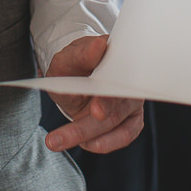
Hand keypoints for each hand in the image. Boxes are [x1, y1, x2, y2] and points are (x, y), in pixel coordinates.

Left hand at [43, 36, 144, 153]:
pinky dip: (105, 143)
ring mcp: (132, 101)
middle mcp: (130, 81)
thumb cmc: (74, 67)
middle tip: (68, 136)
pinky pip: (125, 135)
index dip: (109, 96)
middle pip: (116, 104)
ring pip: (117, 123)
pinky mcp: (131, 120)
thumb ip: (80, 54)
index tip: (96, 110)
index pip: (121, 75)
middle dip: (92, 123)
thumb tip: (98, 46)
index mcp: (118, 59)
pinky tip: (86, 144)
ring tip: (59, 140)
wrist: (76, 79)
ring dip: (89, 137)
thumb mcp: (67, 59)